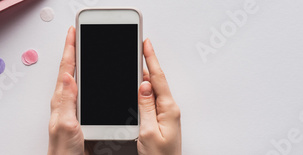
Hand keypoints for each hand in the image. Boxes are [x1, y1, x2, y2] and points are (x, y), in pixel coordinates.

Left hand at [48, 26, 84, 154]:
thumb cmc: (63, 151)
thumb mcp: (66, 124)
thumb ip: (67, 100)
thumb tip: (68, 77)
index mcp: (61, 101)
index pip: (66, 69)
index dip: (70, 49)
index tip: (73, 33)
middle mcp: (66, 103)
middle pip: (71, 71)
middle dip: (75, 52)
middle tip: (79, 37)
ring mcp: (73, 110)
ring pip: (79, 82)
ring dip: (83, 66)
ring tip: (85, 51)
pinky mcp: (80, 117)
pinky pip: (86, 95)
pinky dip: (90, 84)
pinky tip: (94, 81)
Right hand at [137, 39, 181, 154]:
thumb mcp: (148, 131)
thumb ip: (145, 107)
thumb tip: (143, 86)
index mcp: (168, 109)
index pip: (157, 78)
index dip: (151, 59)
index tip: (146, 44)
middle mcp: (169, 109)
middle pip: (155, 81)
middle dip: (146, 64)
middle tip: (137, 49)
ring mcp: (166, 114)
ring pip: (152, 91)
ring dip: (143, 78)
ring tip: (133, 66)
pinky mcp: (161, 119)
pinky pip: (151, 100)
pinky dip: (142, 92)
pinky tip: (136, 88)